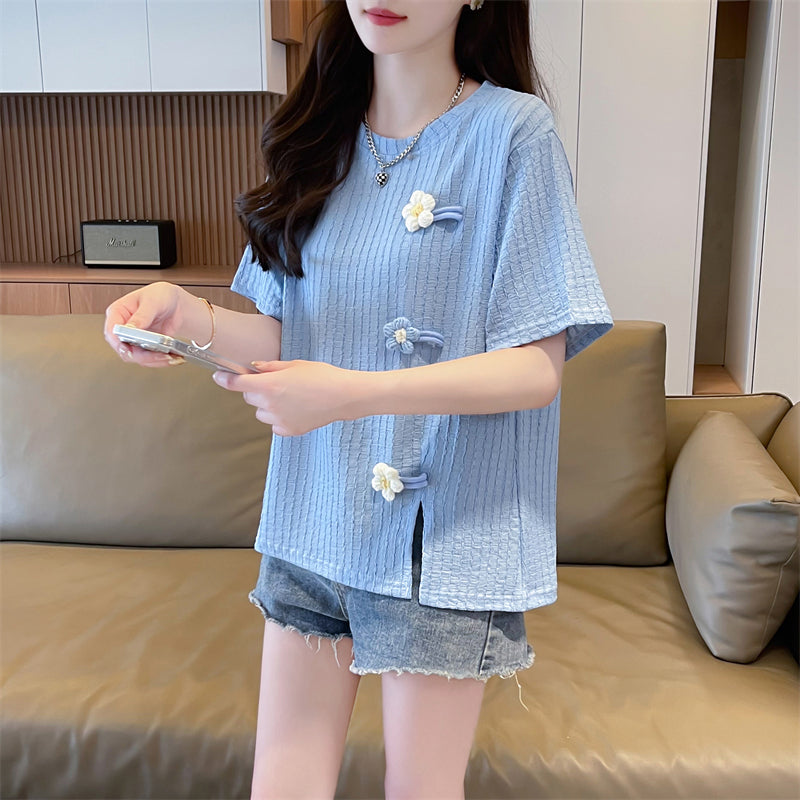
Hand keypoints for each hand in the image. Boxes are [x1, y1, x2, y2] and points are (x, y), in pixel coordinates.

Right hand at [103, 282, 186, 367]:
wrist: (176, 304)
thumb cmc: (161, 296)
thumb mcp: (152, 301)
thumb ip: (142, 315)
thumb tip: (131, 327)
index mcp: (118, 312)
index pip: (111, 330)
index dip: (119, 342)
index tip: (131, 348)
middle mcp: (122, 328)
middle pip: (123, 348)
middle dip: (141, 355)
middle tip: (158, 354)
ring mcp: (132, 339)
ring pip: (136, 357)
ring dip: (153, 360)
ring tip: (168, 357)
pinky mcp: (144, 347)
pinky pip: (148, 359)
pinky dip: (159, 360)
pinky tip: (171, 357)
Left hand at [212, 360, 362, 436]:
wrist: (343, 396)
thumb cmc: (322, 376)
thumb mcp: (295, 365)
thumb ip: (271, 367)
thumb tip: (255, 367)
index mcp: (269, 385)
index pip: (237, 384)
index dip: (224, 379)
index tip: (219, 376)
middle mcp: (270, 404)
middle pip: (249, 398)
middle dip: (257, 390)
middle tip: (276, 383)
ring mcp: (279, 420)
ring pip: (260, 413)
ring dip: (267, 405)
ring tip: (289, 398)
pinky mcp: (289, 430)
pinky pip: (274, 424)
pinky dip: (279, 418)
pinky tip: (295, 409)